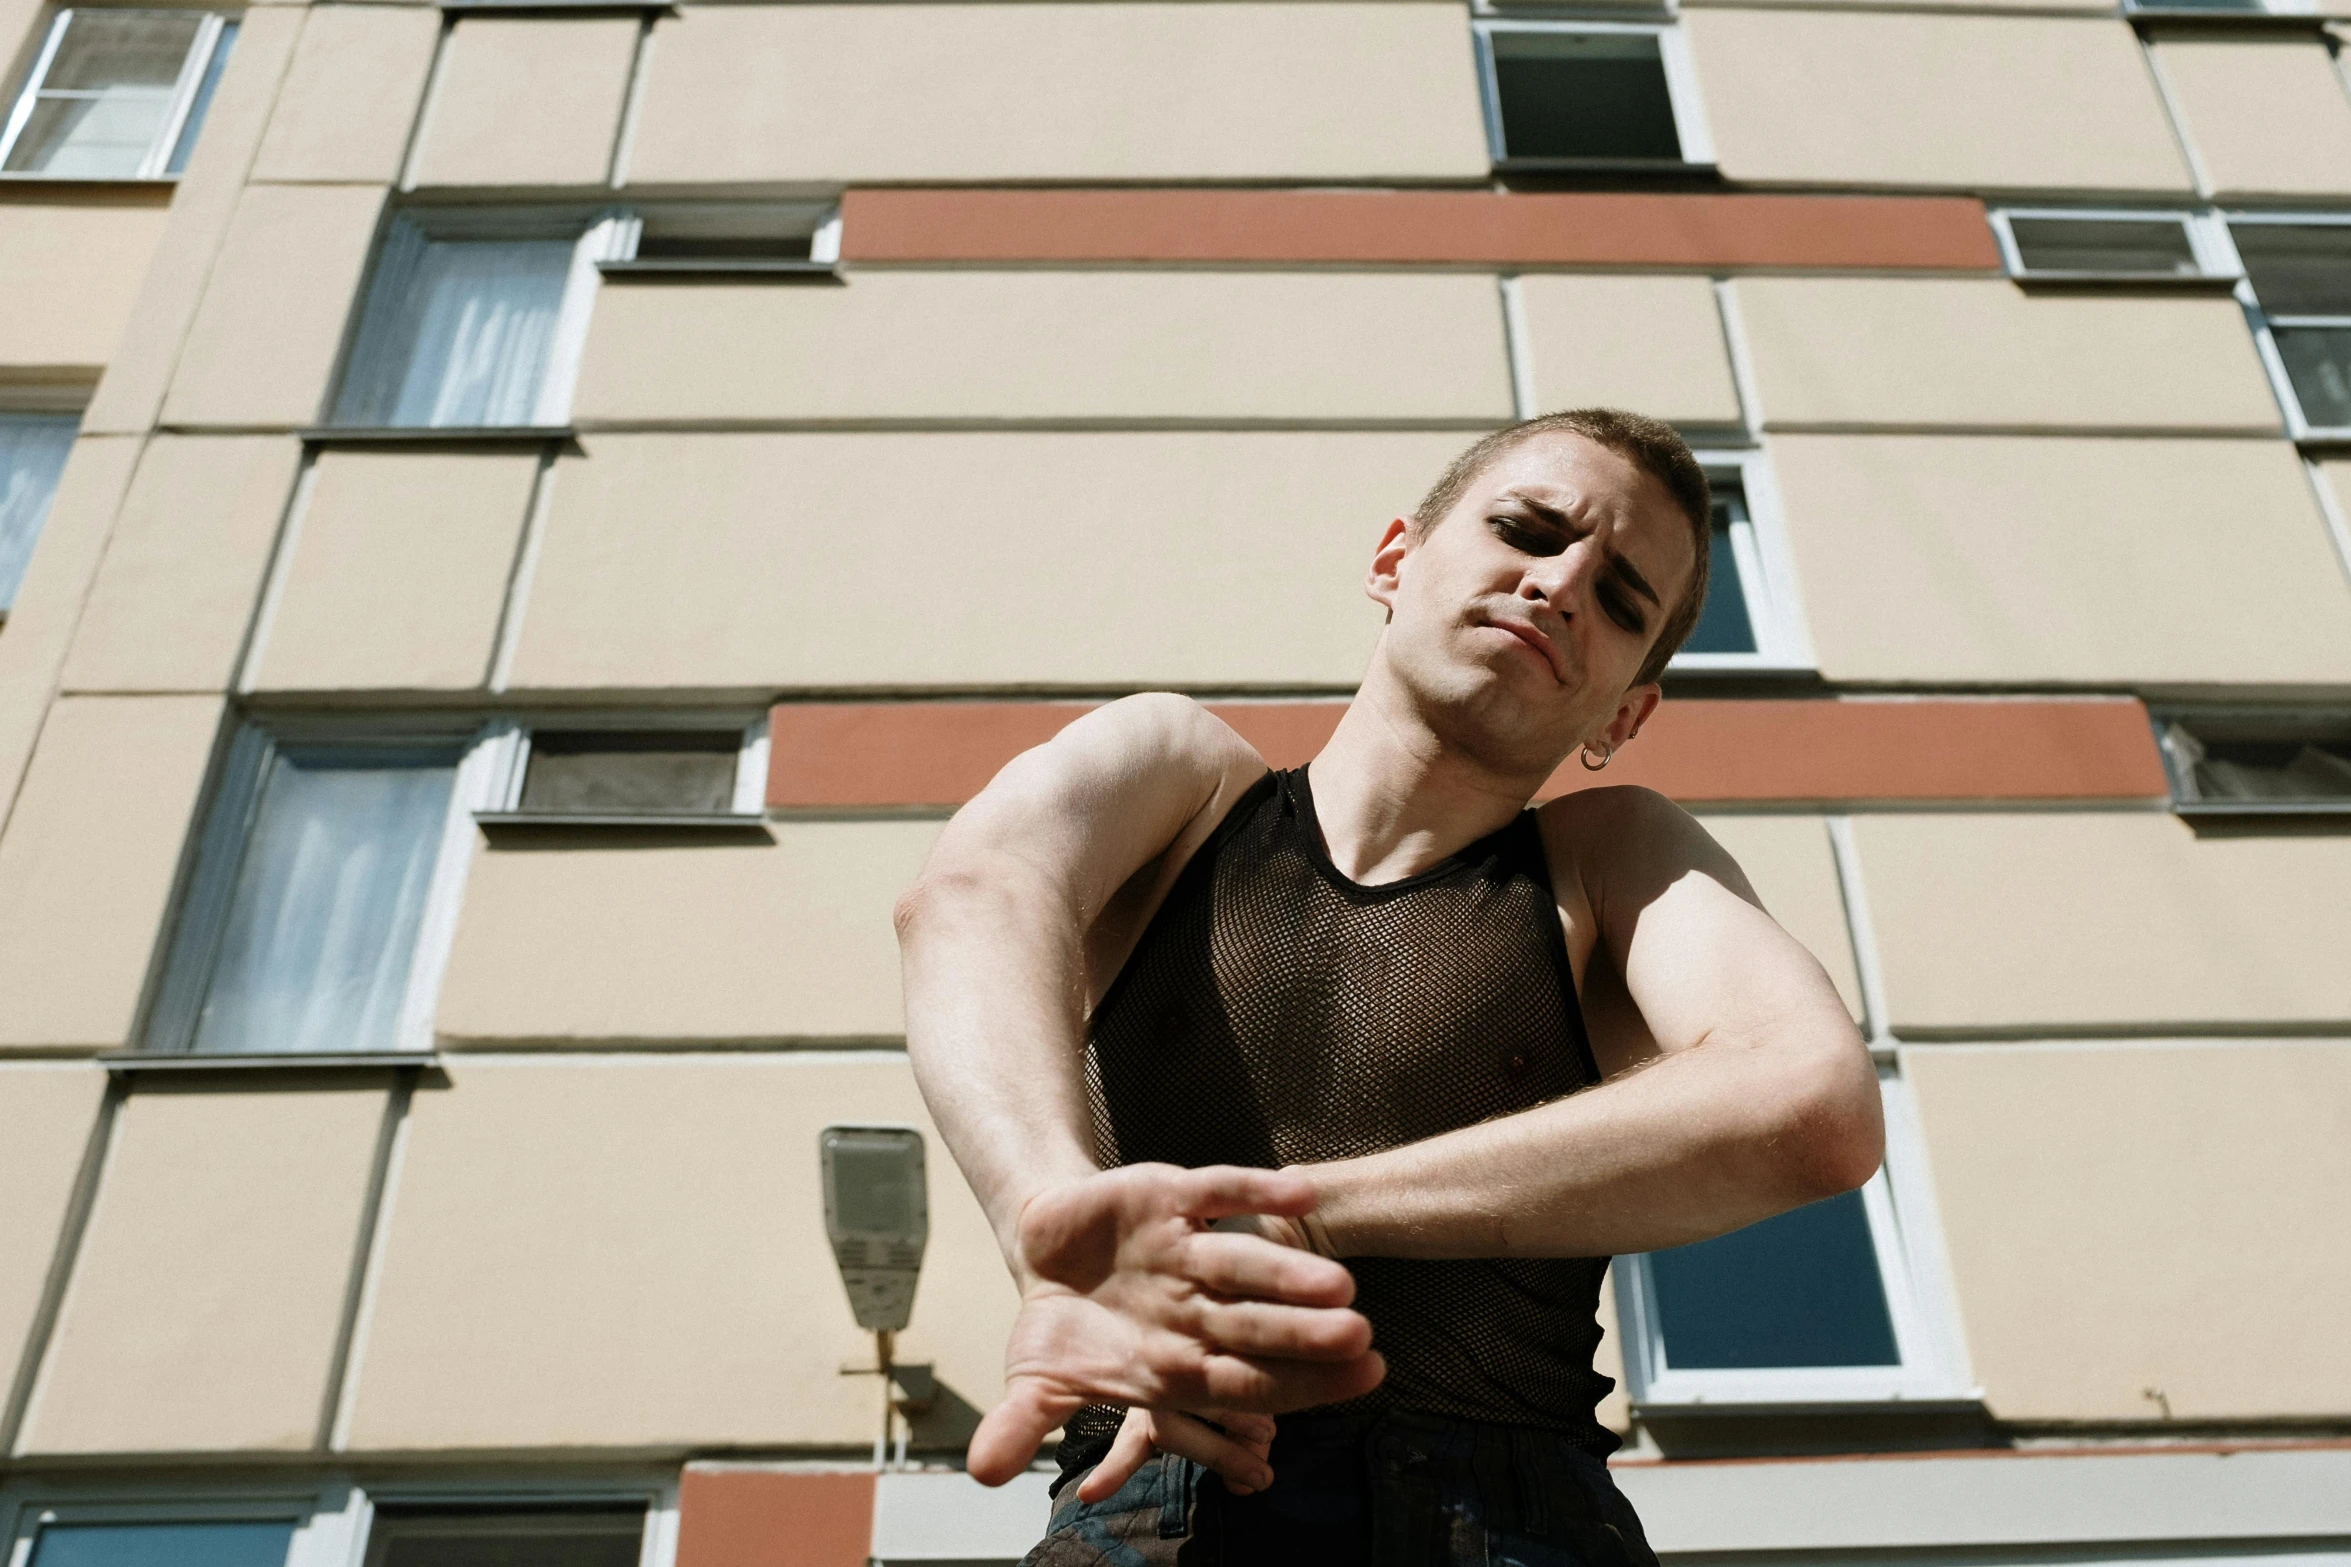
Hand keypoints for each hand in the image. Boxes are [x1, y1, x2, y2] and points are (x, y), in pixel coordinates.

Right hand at [966, 1163, 1383, 1484]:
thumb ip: (1024, 1424)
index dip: (1297, 1390)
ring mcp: (1188, 1251)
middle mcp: (1196, 1308)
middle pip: (1259, 1326)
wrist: (1048, 1247)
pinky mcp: (1171, 1197)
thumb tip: (980, 1473)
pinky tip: (1302, 1193)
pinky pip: (1221, 1191)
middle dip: (1307, 1337)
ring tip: (1340, 1283)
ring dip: (1288, 1272)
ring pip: (1246, 1262)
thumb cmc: (1064, 1326)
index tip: (1353, 1388)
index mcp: (1178, 1362)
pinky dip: (1257, 1190)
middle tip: (1363, 1343)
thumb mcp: (1038, 1380)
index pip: (1247, 1384)